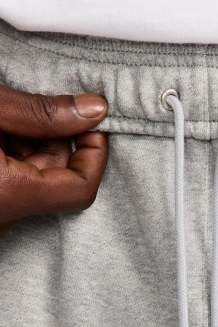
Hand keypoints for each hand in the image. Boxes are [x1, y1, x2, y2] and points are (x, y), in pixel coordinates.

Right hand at [0, 85, 107, 236]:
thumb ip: (40, 112)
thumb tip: (93, 109)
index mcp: (9, 195)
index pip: (81, 188)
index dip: (94, 153)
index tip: (92, 122)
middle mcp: (3, 216)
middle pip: (59, 179)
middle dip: (58, 138)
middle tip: (42, 106)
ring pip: (37, 178)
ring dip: (33, 143)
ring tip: (9, 116)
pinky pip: (15, 182)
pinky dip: (15, 153)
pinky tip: (1, 130)